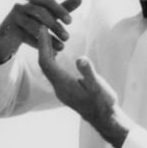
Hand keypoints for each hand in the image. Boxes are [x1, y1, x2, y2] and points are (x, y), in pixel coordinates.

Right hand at [0, 0, 81, 65]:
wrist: (7, 37)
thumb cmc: (31, 23)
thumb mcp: (48, 15)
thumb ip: (63, 8)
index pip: (48, 1)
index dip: (60, 10)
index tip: (70, 22)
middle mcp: (21, 5)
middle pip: (40, 12)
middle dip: (55, 25)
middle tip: (67, 37)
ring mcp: (13, 16)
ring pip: (33, 25)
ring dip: (49, 37)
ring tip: (62, 47)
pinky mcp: (8, 29)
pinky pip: (26, 36)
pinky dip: (39, 44)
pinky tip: (50, 52)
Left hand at [37, 27, 130, 147]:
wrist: (105, 119)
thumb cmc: (103, 103)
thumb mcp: (98, 86)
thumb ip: (88, 73)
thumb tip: (81, 59)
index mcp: (63, 84)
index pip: (46, 62)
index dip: (43, 45)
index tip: (42, 29)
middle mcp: (58, 86)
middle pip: (44, 63)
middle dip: (42, 45)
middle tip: (42, 27)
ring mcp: (61, 89)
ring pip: (47, 68)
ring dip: (46, 52)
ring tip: (47, 36)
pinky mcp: (65, 89)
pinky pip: (53, 71)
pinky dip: (52, 59)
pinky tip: (57, 52)